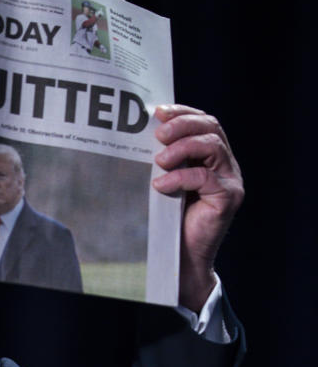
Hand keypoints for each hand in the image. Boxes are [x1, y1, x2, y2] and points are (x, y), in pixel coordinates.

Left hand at [152, 104, 243, 311]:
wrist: (179, 254)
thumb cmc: (168, 217)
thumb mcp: (163, 180)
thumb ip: (161, 158)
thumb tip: (135, 134)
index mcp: (212, 155)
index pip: (204, 121)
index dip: (183, 112)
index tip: (157, 111)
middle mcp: (226, 164)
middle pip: (211, 127)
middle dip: (183, 124)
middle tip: (158, 135)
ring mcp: (231, 180)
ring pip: (212, 146)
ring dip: (182, 148)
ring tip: (159, 160)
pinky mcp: (228, 198)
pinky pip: (206, 177)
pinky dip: (180, 177)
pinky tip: (161, 184)